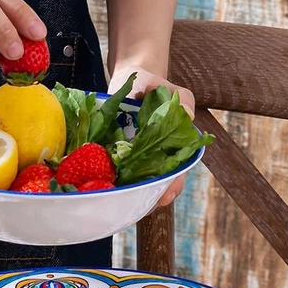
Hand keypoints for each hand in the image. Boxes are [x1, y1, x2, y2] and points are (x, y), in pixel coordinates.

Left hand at [108, 66, 194, 207]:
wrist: (129, 81)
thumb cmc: (153, 87)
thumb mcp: (172, 90)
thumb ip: (182, 100)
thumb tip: (187, 114)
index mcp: (170, 150)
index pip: (175, 175)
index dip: (171, 187)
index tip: (165, 196)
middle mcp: (152, 159)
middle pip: (152, 186)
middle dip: (146, 198)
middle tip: (137, 206)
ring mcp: (131, 159)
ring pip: (131, 184)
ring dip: (125, 194)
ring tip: (117, 203)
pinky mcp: (113, 155)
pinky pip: (110, 170)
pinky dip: (107, 180)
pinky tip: (100, 187)